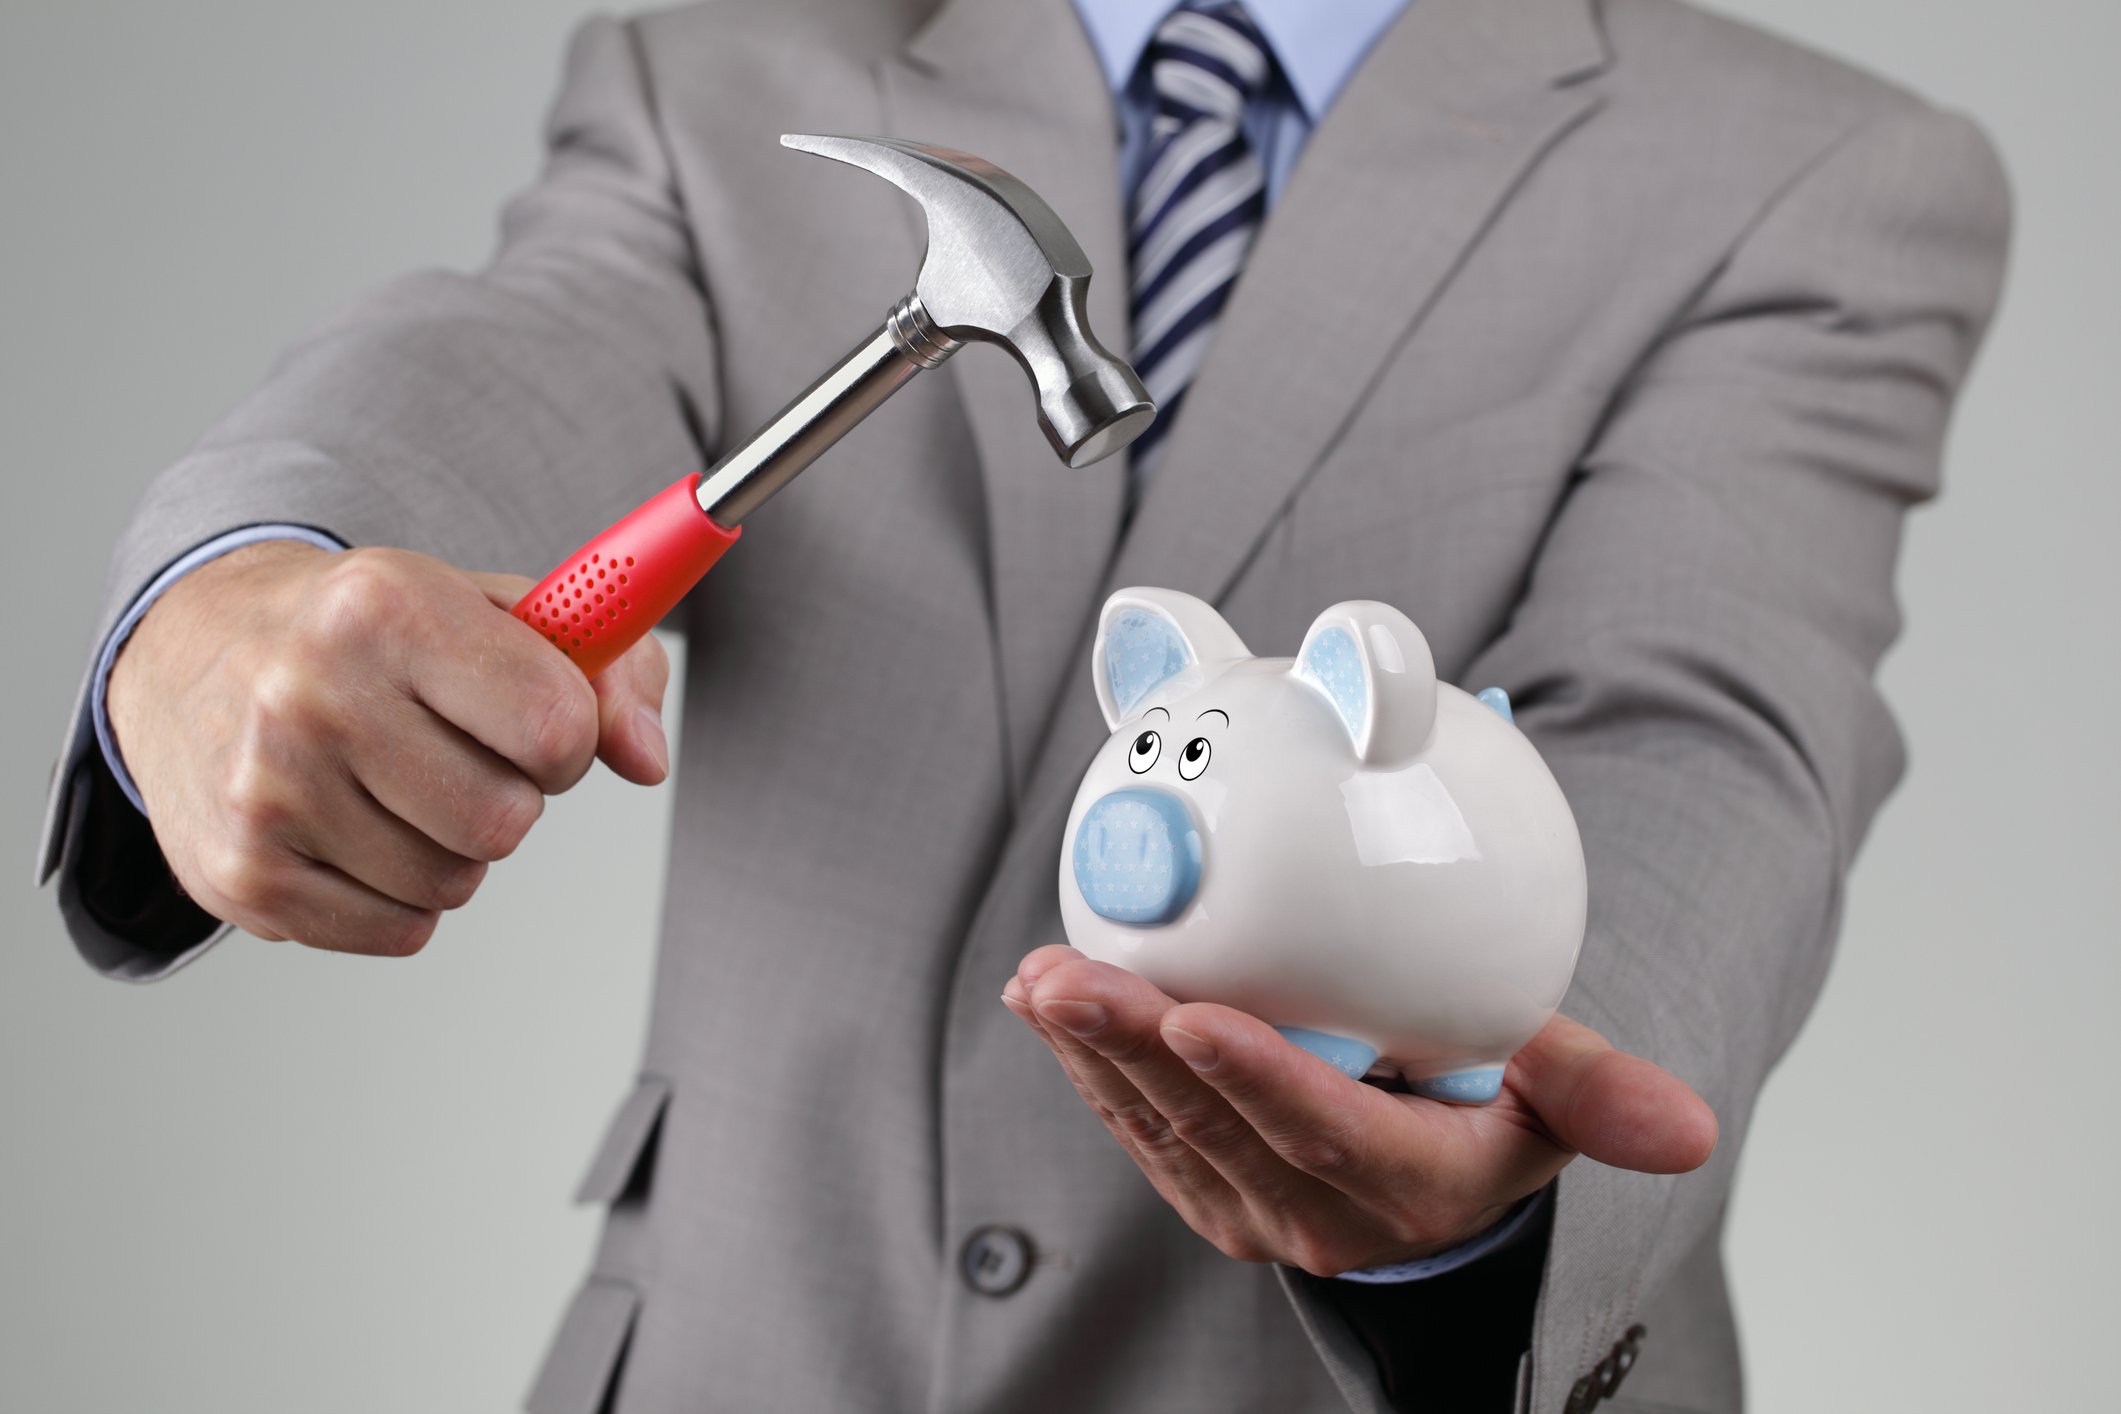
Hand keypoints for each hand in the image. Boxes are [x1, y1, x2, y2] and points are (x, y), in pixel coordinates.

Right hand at [107, 541, 670, 955]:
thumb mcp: (491, 609)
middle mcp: (313, 695)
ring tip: (396, 782)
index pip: (558, 728)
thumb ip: (605, 669)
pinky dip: (399, 893)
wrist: (195, 650)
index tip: (538, 719)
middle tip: (457, 751)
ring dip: (452, 846)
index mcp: (387, 607)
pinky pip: (400, 930)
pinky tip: (354, 826)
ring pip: (455, 883)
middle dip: (509, 795)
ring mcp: (269, 792)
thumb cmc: (370, 631)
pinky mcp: (244, 876)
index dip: (571, 738)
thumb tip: (647, 757)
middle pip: (507, 821)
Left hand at [1003, 945, 1717, 1276]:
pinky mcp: (1201, 1187)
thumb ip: (1596, 1097)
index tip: (1194, 1017)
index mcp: (1401, 1185)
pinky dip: (1087, 1066)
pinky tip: (1046, 1001)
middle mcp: (1311, 1211)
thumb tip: (1688, 1129)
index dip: (1255, 1078)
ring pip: (1154, 1126)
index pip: (1319, 1132)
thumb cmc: (1487, 1121)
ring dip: (1089, 1052)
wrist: (1431, 1197)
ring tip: (1041, 978)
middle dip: (1131, 1047)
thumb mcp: (1548, 1108)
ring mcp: (1245, 1206)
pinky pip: (1133, 1127)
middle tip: (1068, 976)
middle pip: (1210, 1125)